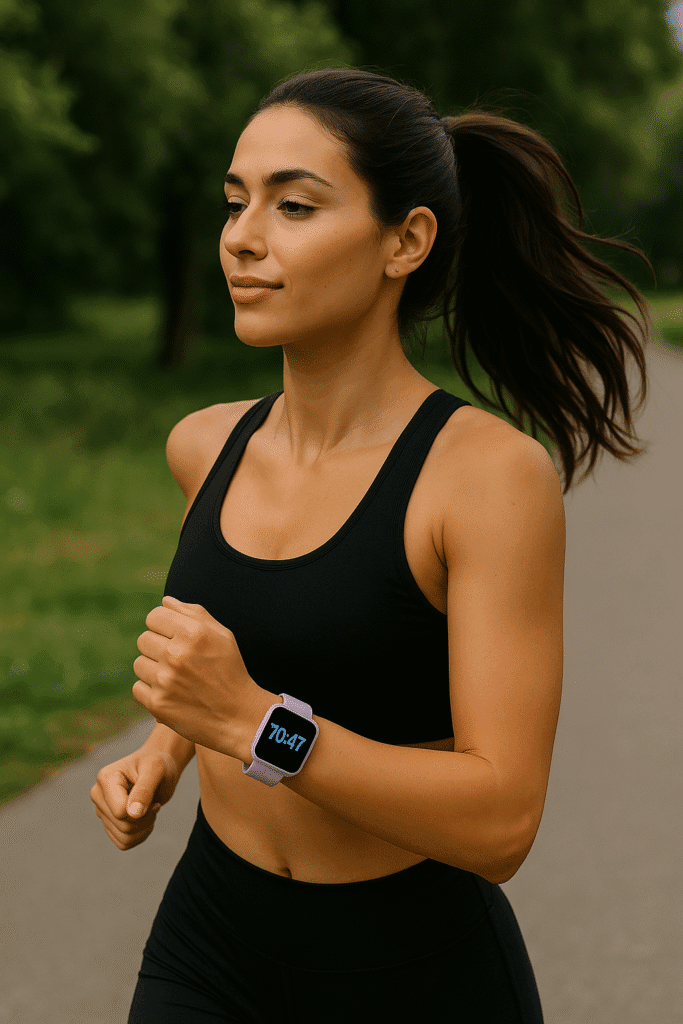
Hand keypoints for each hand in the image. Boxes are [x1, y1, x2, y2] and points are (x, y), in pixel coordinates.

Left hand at [132, 595, 262, 756]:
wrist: (238, 716)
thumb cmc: (230, 670)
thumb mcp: (222, 635)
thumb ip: (193, 613)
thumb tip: (165, 601)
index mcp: (193, 632)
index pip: (154, 616)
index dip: (163, 625)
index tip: (174, 636)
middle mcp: (176, 654)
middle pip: (144, 639)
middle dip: (158, 646)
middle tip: (177, 660)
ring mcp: (164, 680)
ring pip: (139, 663)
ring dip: (153, 668)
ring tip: (175, 677)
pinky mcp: (157, 703)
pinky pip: (138, 687)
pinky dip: (151, 690)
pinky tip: (170, 692)